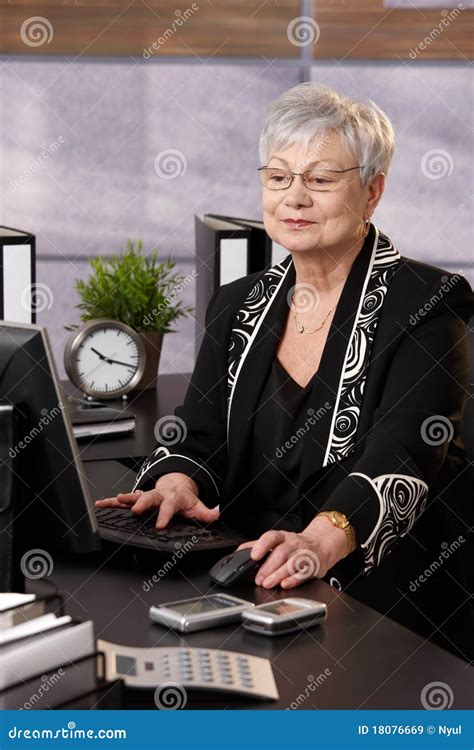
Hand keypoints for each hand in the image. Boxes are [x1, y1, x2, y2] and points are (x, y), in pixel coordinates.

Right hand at [94, 472, 218, 528]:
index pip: (169, 506)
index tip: (160, 525)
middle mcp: (158, 495)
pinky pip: (122, 500)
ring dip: (123, 499)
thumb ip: (205, 513)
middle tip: (135, 510)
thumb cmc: (184, 499)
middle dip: (142, 502)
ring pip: (133, 496)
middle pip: (149, 497)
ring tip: (112, 501)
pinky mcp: (137, 498)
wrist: (176, 485)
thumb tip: (216, 515)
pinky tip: (100, 504)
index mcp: (172, 498)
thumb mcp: (196, 506)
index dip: (165, 515)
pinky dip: (111, 501)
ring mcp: (146, 495)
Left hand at [236, 517, 347, 588]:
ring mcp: (304, 554)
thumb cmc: (294, 546)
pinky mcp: (312, 566)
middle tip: (258, 579)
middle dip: (268, 567)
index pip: (271, 537)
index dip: (262, 545)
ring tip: (267, 583)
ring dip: (278, 574)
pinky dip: (294, 579)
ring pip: (292, 563)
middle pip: (281, 553)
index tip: (254, 555)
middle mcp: (294, 543)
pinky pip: (304, 573)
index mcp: (282, 537)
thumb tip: (238, 552)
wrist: (320, 546)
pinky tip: (285, 584)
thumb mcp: (277, 542)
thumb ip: (257, 545)